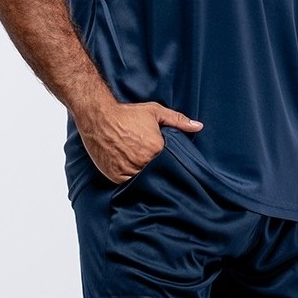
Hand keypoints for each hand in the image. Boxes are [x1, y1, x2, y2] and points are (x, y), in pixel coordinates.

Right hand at [76, 100, 202, 183]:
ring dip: (145, 177)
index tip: (170, 161)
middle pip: (157, 173)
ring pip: (143, 181)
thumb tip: (199, 126)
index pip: (171, 162)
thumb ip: (178, 120)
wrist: (99, 117)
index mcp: (156, 148)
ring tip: (144, 169)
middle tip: (156, 166)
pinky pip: (128, 184)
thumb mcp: (155, 112)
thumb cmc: (127, 114)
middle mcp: (143, 162)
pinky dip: (131, 181)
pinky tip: (132, 172)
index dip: (170, 162)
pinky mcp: (115, 176)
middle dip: (158, 170)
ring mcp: (128, 170)